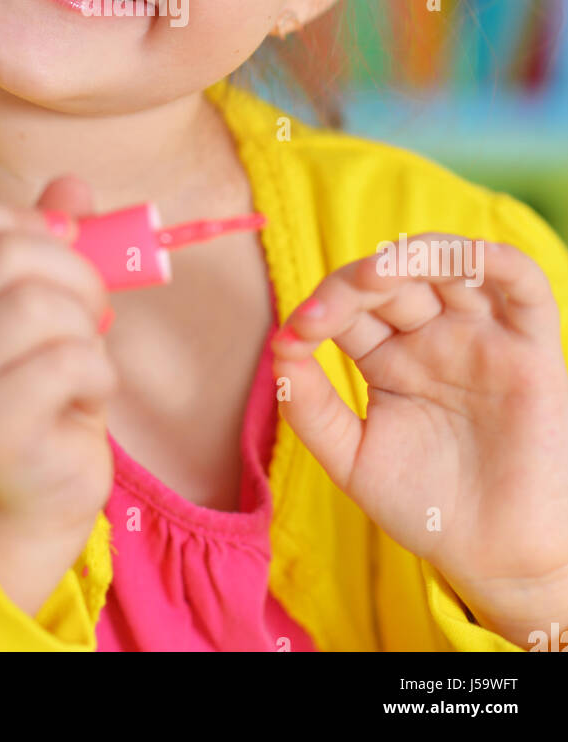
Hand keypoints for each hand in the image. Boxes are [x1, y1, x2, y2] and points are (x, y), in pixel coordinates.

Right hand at [0, 175, 117, 614]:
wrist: (39, 489)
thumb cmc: (46, 384)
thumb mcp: (52, 302)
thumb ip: (57, 240)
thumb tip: (73, 185)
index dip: (18, 220)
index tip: (57, 250)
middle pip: (10, 255)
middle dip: (77, 275)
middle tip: (92, 312)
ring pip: (40, 307)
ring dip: (88, 330)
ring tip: (85, 360)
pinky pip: (67, 363)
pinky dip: (98, 373)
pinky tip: (86, 397)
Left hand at [272, 233, 567, 647]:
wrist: (492, 556)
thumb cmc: (424, 506)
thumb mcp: (351, 457)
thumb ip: (310, 406)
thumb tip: (279, 345)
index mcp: (386, 356)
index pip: (348, 307)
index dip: (319, 308)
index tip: (294, 336)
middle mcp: (431, 337)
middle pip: (391, 280)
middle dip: (354, 283)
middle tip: (325, 311)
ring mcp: (480, 337)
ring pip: (451, 266)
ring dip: (413, 255)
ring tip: (375, 275)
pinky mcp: (531, 349)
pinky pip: (523, 286)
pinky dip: (497, 260)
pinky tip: (464, 257)